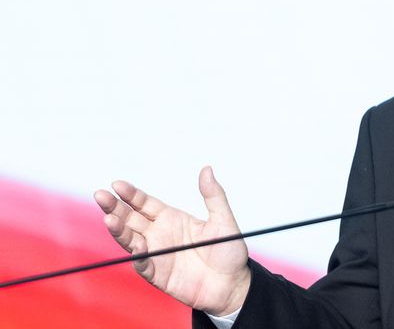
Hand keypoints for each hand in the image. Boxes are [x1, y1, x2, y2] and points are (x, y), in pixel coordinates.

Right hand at [93, 166, 250, 315]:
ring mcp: (156, 253)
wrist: (232, 284)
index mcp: (172, 218)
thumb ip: (213, 195)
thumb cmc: (228, 252)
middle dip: (114, 207)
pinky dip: (138, 256)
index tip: (117, 184)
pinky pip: (143, 264)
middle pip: (130, 218)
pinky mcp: (157, 274)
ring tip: (109, 219)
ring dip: (118, 230)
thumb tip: (207, 169)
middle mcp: (159, 234)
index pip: (144, 203)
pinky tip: (136, 247)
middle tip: (100, 196)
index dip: (130, 194)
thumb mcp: (223, 220)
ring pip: (130, 239)